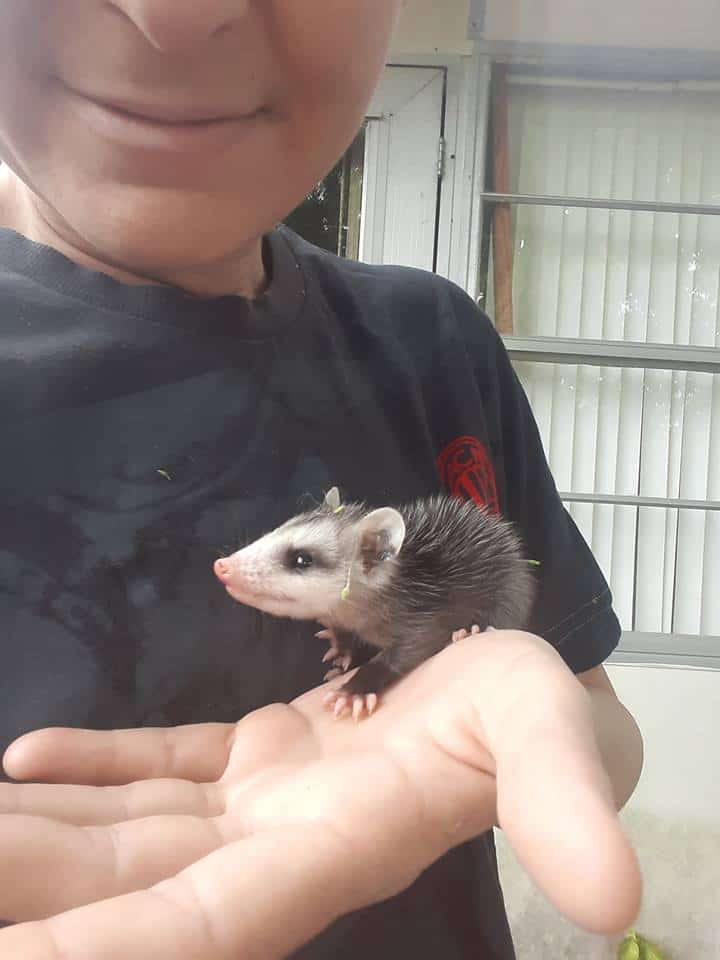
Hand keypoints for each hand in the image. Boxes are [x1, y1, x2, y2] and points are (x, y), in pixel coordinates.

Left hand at [0, 631, 640, 958]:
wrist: (512, 664)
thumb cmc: (534, 697)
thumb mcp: (553, 729)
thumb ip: (562, 798)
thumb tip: (611, 898)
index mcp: (342, 845)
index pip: (207, 924)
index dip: (110, 951)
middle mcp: (283, 841)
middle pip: (136, 882)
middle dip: (39, 885)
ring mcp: (262, 796)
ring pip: (134, 826)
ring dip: (41, 830)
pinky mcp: (258, 750)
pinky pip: (162, 765)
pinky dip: (98, 765)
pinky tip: (28, 759)